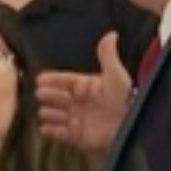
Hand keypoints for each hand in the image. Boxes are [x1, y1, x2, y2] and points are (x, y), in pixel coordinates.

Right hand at [36, 30, 131, 158]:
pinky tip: (46, 127)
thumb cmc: (125, 98)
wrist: (130, 124)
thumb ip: (108, 55)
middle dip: (48, 95)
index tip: (40, 79)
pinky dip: (50, 130)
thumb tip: (112, 34)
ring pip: (53, 114)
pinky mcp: (75, 135)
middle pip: (54, 97)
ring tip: (48, 112)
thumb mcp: (116, 75)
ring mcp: (75, 118)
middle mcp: (77, 102)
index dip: (51, 79)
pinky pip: (57, 133)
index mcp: (84, 86)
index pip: (62, 80)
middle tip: (45, 95)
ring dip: (48, 113)